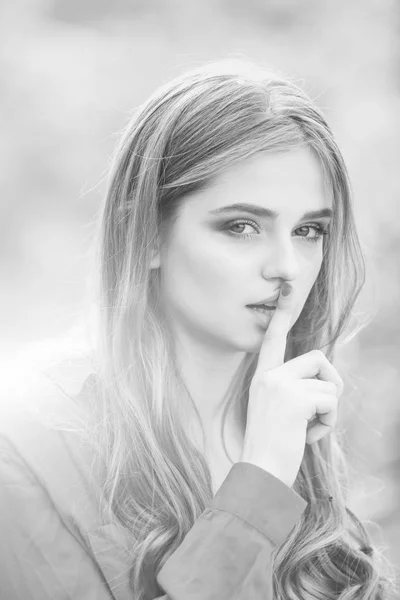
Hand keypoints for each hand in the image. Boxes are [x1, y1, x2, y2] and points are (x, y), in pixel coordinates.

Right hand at [240, 283, 342, 487]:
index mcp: (264, 377)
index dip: (283, 313)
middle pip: (319, 357)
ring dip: (329, 409)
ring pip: (329, 382)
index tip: (288, 286)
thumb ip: (295, 391)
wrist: (258, 473)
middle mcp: (269, 375)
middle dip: (331, 382)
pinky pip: (330, 400)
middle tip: (322, 408)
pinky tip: (310, 436)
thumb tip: (325, 381)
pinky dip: (328, 422)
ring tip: (310, 428)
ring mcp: (279, 384)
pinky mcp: (293, 397)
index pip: (274, 339)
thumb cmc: (271, 448)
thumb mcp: (280, 412)